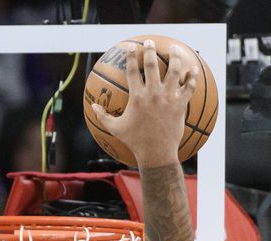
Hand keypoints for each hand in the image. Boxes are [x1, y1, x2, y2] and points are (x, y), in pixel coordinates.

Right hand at [92, 40, 197, 167]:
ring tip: (175, 49)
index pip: (133, 71)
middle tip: (149, 42)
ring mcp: (169, 97)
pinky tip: (193, 68)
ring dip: (175, 56)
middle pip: (153, 64)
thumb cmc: (134, 141)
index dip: (131, 57)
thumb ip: (103, 116)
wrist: (156, 152)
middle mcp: (154, 93)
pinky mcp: (181, 103)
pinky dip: (192, 76)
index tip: (130, 47)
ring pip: (175, 70)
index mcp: (137, 97)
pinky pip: (189, 86)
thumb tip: (93, 107)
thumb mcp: (115, 129)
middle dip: (150, 50)